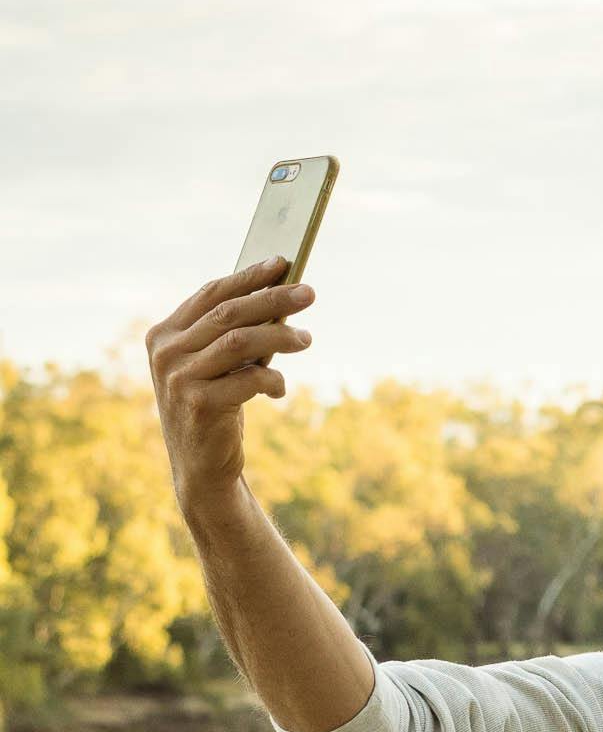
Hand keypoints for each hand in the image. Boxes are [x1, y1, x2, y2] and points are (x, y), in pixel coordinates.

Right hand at [146, 261, 314, 522]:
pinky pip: (249, 379)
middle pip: (229, 313)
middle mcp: (165, 353)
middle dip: (274, 299)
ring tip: (307, 339)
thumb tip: (281, 294)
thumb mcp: (217, 365)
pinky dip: (273, 380)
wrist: (201, 468)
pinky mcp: (198, 404)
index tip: (283, 264)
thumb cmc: (216, 406)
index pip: (211, 294)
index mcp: (163, 335)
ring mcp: (177, 378)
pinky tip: (280, 389)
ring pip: (241, 341)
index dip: (248, 277)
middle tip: (310, 293)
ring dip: (281, 337)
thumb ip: (232, 333)